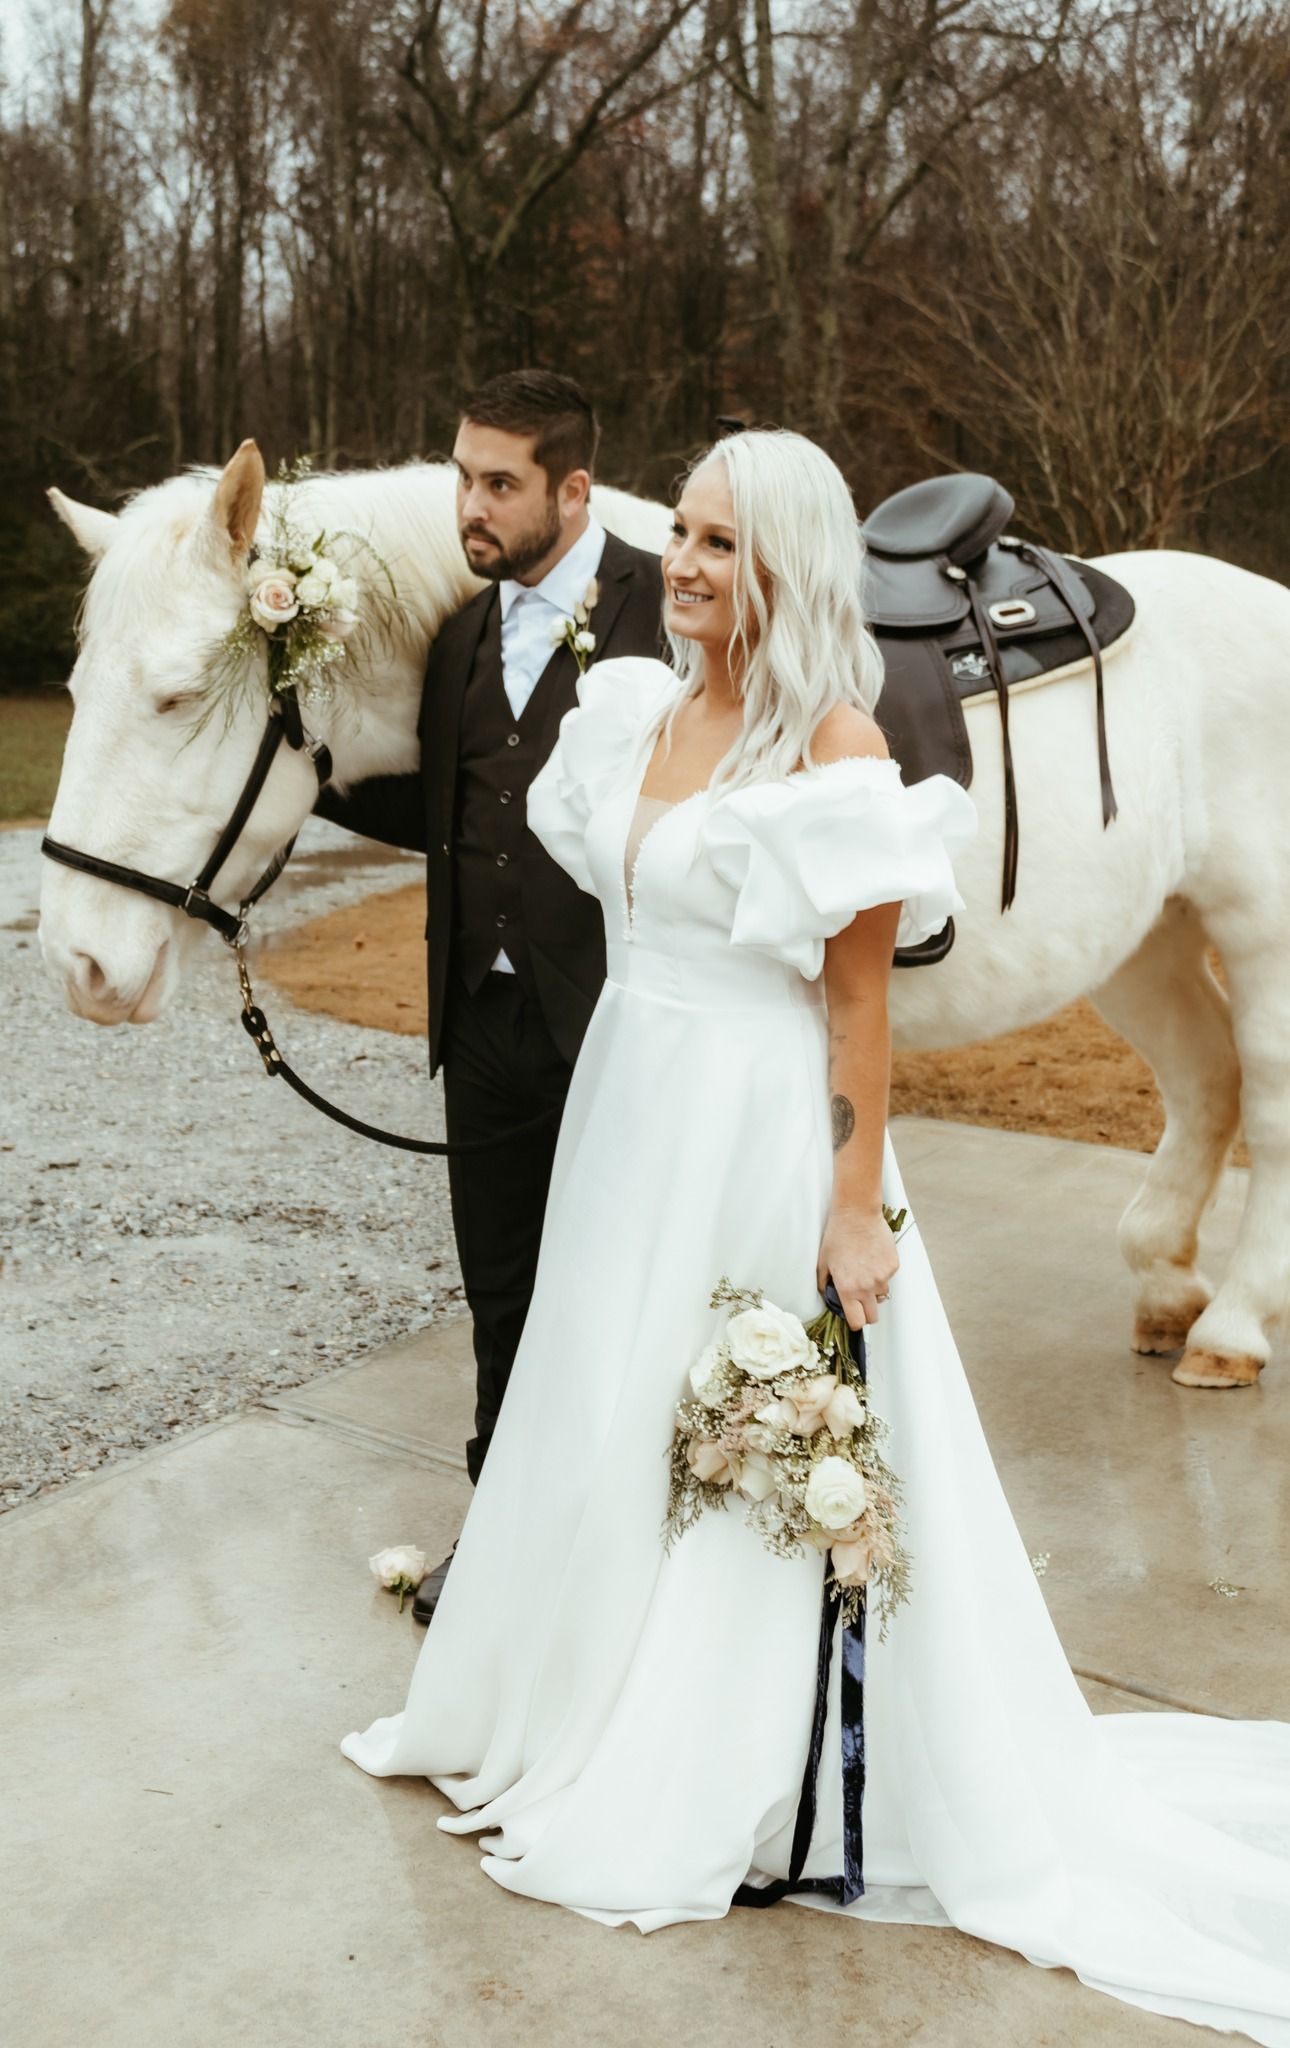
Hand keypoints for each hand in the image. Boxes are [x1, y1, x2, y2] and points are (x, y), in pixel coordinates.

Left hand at [817, 1205, 898, 1329]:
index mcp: (848, 1289)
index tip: (853, 1317)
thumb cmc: (837, 1236)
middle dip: (866, 1312)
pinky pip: (888, 1278)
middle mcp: (867, 1287)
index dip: (854, 1322)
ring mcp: (883, 1277)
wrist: (857, 1214)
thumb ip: (824, 1284)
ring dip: (874, 1290)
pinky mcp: (893, 1266)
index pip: (857, 1322)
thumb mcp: (823, 1262)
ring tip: (864, 1271)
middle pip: (873, 1317)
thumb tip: (828, 1296)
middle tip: (859, 1299)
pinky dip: (881, 1273)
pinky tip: (872, 1257)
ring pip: (881, 1295)